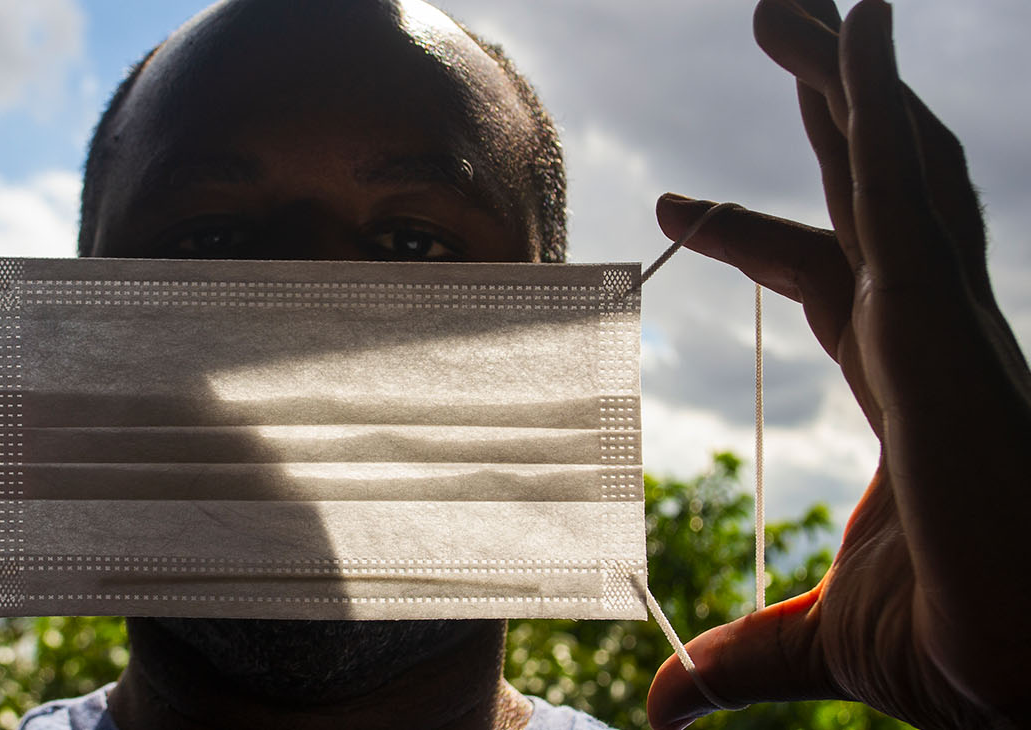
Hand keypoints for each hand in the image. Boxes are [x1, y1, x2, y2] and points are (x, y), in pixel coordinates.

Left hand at [645, 1, 1030, 727]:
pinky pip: (903, 189)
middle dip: (833, 104)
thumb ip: (745, 656)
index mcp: (909, 383)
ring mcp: (947, 319)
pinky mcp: (944, 324)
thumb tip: (664, 708)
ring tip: (800, 3)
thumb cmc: (967, 655)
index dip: (754, 228)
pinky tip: (856, 25)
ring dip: (848, 78)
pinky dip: (878, 103)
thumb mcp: (824, 642)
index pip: (827, 271)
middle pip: (874, 187)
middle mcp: (934, 333)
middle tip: (782, 21)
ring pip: (895, 166)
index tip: (671, 206)